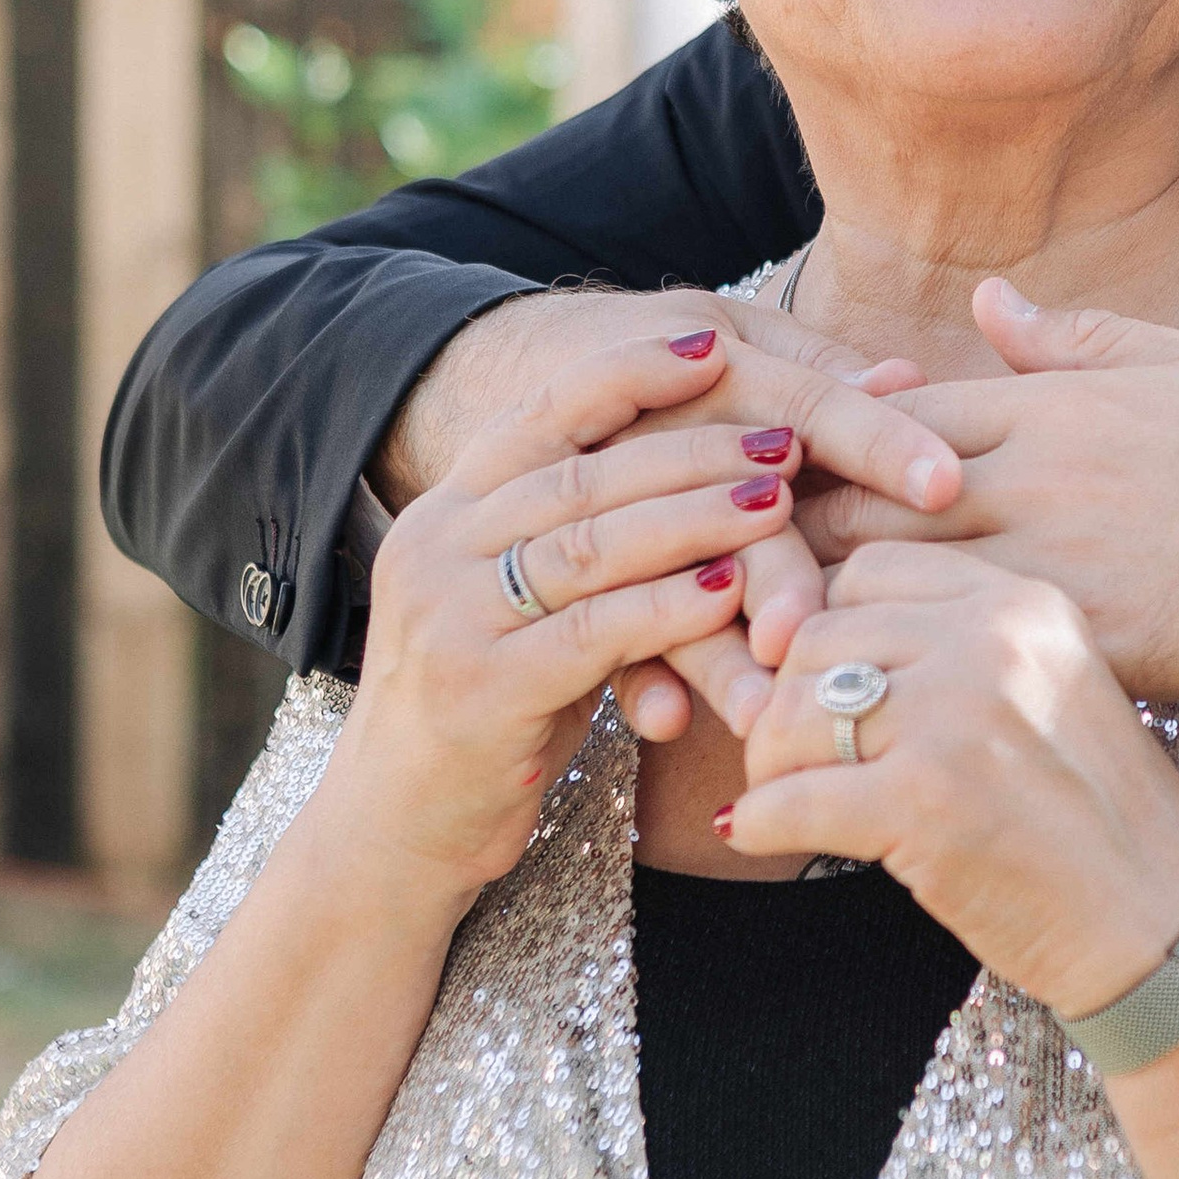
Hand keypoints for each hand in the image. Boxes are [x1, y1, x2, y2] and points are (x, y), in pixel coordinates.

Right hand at [369, 286, 962, 746]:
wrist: (393, 836)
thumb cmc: (490, 722)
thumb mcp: (527, 617)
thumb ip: (589, 551)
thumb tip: (701, 482)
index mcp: (447, 512)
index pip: (542, 414)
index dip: (630, 373)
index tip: (717, 343)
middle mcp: (436, 546)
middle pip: (582, 475)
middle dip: (691, 448)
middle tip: (785, 436)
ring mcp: (449, 615)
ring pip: (590, 542)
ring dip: (694, 515)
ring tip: (778, 497)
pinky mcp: (479, 688)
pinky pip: (592, 630)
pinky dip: (668, 606)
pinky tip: (731, 591)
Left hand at [726, 543, 1178, 1016]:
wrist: (1160, 924)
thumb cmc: (1094, 822)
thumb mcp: (1044, 691)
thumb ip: (952, 650)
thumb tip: (799, 640)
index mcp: (1023, 602)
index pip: (871, 572)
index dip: (822, 629)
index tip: (817, 689)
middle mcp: (992, 639)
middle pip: (818, 636)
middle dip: (783, 700)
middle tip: (789, 759)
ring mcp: (959, 715)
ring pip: (791, 711)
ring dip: (770, 762)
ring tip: (787, 798)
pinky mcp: (925, 800)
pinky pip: (789, 799)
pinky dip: (760, 822)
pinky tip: (759, 835)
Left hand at [798, 281, 1178, 711]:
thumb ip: (1074, 341)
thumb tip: (989, 302)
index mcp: (1055, 408)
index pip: (892, 416)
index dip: (825, 446)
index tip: (779, 474)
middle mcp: (1040, 481)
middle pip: (867, 500)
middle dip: (796, 531)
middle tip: (730, 568)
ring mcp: (1061, 565)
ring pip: (898, 584)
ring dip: (829, 611)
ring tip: (763, 645)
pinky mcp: (1092, 644)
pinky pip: (966, 660)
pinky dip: (906, 678)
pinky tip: (860, 707)